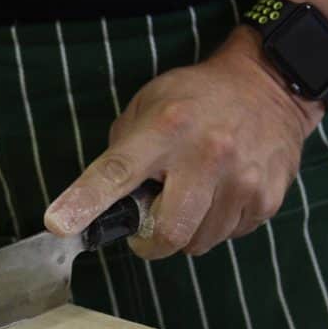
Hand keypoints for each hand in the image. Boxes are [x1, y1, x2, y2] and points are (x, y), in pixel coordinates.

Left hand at [44, 28, 324, 258]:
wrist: (269, 85)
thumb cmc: (197, 98)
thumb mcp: (150, 105)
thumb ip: (124, 151)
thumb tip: (101, 201)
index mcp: (165, 129)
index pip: (116, 172)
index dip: (85, 202)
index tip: (58, 224)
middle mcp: (206, 155)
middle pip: (168, 232)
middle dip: (150, 244)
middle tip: (148, 230)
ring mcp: (241, 180)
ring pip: (199, 242)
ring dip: (188, 232)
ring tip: (194, 196)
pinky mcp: (267, 198)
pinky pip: (230, 235)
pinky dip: (218, 224)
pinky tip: (223, 192)